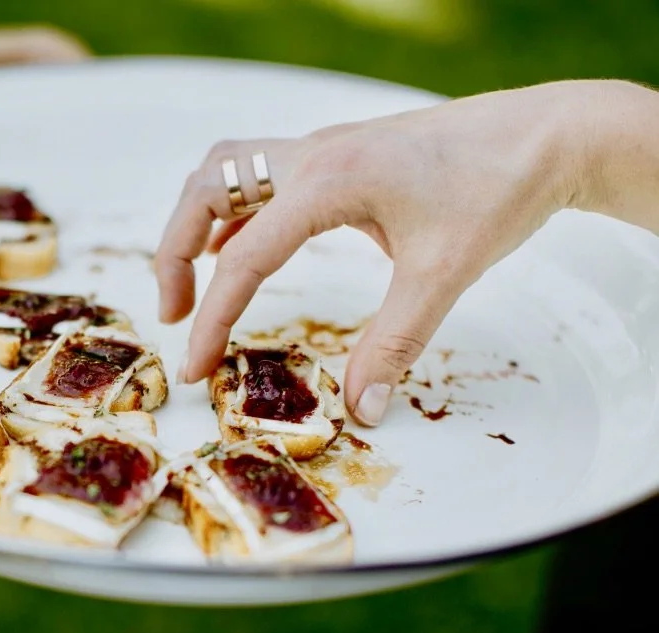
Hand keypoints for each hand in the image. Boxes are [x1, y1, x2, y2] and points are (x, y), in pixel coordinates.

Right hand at [155, 80, 613, 426]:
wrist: (544, 136)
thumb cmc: (496, 193)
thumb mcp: (442, 275)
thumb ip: (394, 344)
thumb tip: (361, 410)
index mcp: (327, 181)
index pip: (243, 258)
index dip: (213, 320)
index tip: (195, 368)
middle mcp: (310, 155)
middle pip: (204, 190)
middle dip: (173, 254)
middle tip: (175, 315)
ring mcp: (320, 148)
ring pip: (224, 171)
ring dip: (194, 222)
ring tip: (193, 281)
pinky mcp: (335, 155)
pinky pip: (259, 177)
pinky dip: (233, 215)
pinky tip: (240, 251)